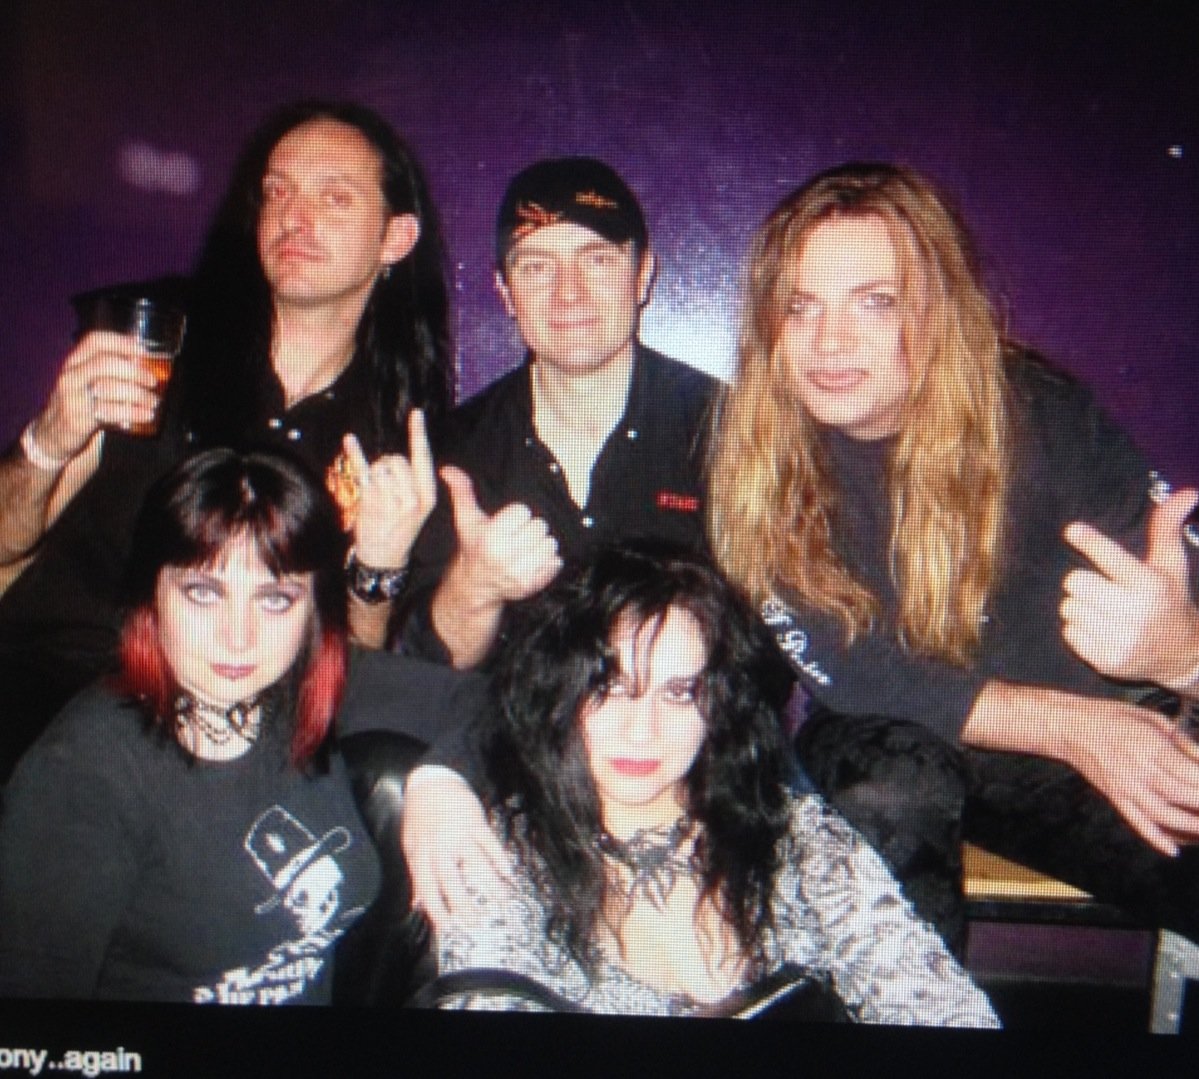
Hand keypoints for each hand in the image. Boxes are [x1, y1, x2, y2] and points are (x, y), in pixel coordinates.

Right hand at [33, 332, 160, 459]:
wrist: (55, 432)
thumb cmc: (81, 402)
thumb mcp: (88, 381)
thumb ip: (111, 370)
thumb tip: (145, 362)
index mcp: (76, 361)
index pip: (95, 341)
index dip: (121, 342)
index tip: (143, 351)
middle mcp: (72, 375)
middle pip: (105, 363)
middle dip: (134, 371)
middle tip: (152, 381)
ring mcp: (72, 396)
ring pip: (109, 388)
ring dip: (138, 395)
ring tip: (153, 401)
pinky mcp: (78, 418)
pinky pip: (110, 412)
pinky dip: (133, 413)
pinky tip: (146, 415)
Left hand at [347, 409, 436, 567]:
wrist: (385, 557)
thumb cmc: (401, 529)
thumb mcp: (418, 508)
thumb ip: (413, 483)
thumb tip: (397, 457)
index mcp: (426, 496)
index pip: (423, 458)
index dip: (419, 435)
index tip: (416, 413)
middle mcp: (411, 497)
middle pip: (398, 460)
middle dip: (389, 464)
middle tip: (386, 485)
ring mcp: (390, 500)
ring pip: (381, 466)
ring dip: (375, 473)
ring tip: (376, 492)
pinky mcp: (370, 501)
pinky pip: (362, 470)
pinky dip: (355, 453)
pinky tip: (349, 439)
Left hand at [400, 765, 509, 929]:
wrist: (432, 781)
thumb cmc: (420, 816)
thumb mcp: (411, 844)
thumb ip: (417, 873)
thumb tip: (416, 903)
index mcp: (422, 853)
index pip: (428, 887)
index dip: (436, 908)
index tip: (446, 926)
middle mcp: (440, 845)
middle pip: (451, 879)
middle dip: (463, 903)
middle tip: (475, 921)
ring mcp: (459, 833)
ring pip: (475, 862)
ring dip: (489, 883)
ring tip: (501, 900)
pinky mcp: (475, 821)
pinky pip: (489, 843)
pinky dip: (500, 858)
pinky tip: (508, 872)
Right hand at [441, 465, 562, 605]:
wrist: (475, 585)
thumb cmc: (473, 547)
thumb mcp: (466, 519)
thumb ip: (461, 491)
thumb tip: (448, 470)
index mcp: (491, 538)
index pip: (523, 511)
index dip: (516, 515)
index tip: (507, 524)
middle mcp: (506, 556)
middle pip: (539, 526)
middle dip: (529, 528)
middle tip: (516, 536)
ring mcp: (521, 572)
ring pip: (550, 543)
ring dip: (540, 544)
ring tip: (525, 548)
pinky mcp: (534, 584)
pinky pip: (556, 562)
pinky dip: (549, 560)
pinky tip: (533, 561)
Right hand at [1058, 695, 1198, 856]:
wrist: (1069, 727)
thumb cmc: (1111, 717)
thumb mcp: (1152, 718)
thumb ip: (1181, 740)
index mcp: (1150, 746)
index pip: (1191, 773)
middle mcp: (1138, 770)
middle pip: (1181, 795)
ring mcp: (1125, 786)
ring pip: (1163, 815)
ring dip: (1189, 826)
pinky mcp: (1115, 797)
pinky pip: (1136, 822)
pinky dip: (1155, 838)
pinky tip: (1172, 850)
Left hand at [1062, 489, 1198, 689]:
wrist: (1181, 655)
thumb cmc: (1169, 599)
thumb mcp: (1171, 564)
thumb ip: (1167, 528)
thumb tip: (1188, 492)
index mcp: (1148, 584)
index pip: (1112, 558)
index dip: (1091, 542)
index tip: (1072, 529)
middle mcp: (1135, 611)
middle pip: (1076, 582)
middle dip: (1082, 582)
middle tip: (1101, 588)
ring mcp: (1120, 639)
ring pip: (1068, 608)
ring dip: (1079, 607)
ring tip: (1104, 611)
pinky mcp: (1106, 660)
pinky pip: (1068, 633)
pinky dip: (1078, 631)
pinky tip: (1101, 630)